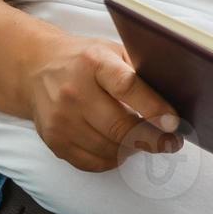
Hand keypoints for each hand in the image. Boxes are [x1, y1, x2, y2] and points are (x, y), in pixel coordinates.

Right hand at [23, 34, 180, 171]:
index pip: (127, 86)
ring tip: (144, 139)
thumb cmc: (84, 60)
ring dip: (133, 149)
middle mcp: (73, 91)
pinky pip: (93, 162)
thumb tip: (176, 98)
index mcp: (93, 62)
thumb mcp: (111, 51)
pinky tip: (121, 147)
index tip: (174, 123)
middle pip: (120, 126)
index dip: (154, 108)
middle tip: (171, 142)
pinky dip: (113, 158)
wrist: (36, 69)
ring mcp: (61, 119)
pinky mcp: (54, 141)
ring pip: (109, 149)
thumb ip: (138, 70)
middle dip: (152, 139)